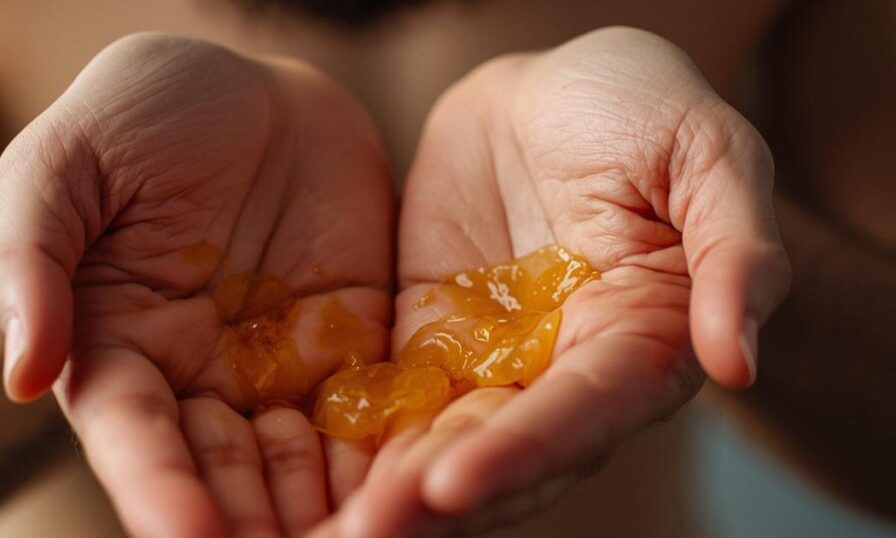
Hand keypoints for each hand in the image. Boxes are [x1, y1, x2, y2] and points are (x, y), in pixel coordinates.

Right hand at [0, 34, 392, 536]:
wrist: (249, 88)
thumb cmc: (139, 116)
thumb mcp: (65, 167)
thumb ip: (32, 260)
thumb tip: (23, 374)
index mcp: (122, 351)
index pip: (138, 439)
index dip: (160, 490)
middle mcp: (203, 380)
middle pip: (227, 476)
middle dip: (258, 526)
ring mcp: (283, 368)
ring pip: (306, 465)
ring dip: (333, 513)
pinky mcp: (354, 346)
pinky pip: (375, 412)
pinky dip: (391, 456)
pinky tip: (419, 485)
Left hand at [316, 26, 790, 535]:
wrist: (550, 91)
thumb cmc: (645, 110)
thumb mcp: (710, 154)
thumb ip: (736, 253)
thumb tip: (737, 365)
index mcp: (643, 338)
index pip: (586, 412)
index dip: (527, 450)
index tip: (454, 485)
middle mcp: (567, 371)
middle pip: (509, 451)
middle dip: (443, 496)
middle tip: (371, 535)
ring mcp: (494, 361)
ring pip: (445, 439)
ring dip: (394, 488)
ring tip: (336, 529)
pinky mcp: (432, 341)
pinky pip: (395, 397)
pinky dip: (361, 438)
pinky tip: (315, 474)